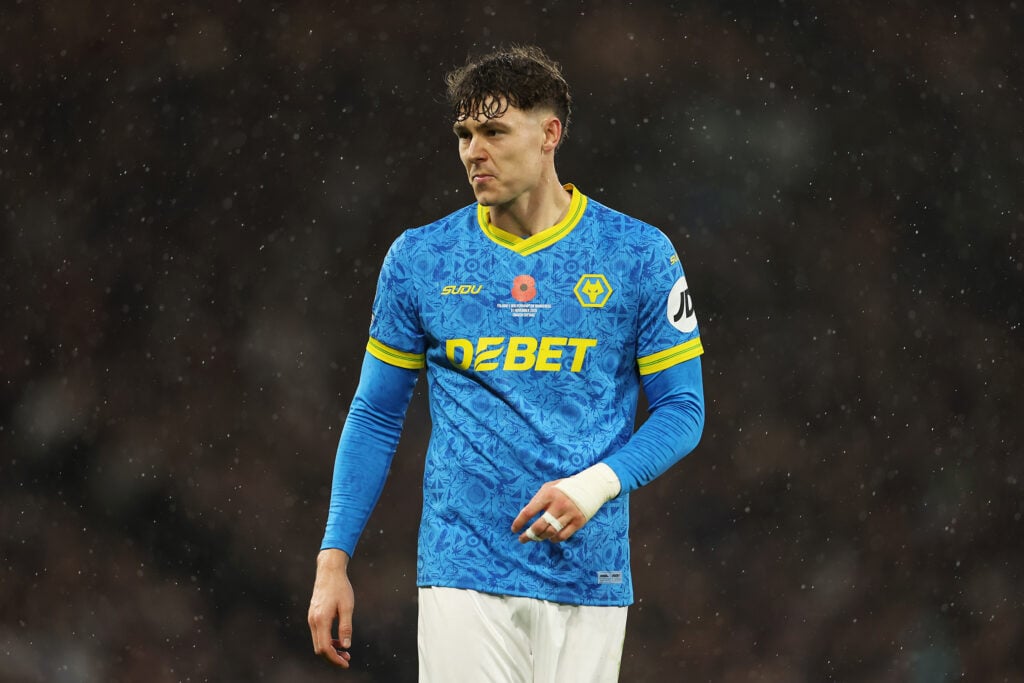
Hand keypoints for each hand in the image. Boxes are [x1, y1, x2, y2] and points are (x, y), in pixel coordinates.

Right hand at [308, 549, 354, 667]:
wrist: (329, 572)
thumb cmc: (340, 588)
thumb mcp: (347, 607)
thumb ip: (346, 627)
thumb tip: (346, 646)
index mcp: (321, 620)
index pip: (325, 648)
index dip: (335, 659)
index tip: (346, 663)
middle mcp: (313, 621)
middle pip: (319, 648)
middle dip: (333, 657)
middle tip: (348, 659)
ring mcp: (311, 618)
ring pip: (318, 642)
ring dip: (330, 649)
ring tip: (345, 651)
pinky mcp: (313, 616)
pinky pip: (318, 634)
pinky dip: (327, 641)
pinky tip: (338, 640)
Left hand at [511, 481, 587, 543]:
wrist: (590, 486)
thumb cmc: (564, 488)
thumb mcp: (549, 487)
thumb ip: (537, 500)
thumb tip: (524, 516)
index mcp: (548, 494)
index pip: (529, 511)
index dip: (519, 522)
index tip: (514, 529)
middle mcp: (558, 504)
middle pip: (539, 526)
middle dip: (528, 535)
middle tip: (522, 539)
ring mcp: (569, 513)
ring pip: (550, 533)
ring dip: (540, 538)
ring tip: (536, 538)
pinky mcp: (578, 521)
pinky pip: (563, 536)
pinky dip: (554, 539)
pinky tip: (550, 537)